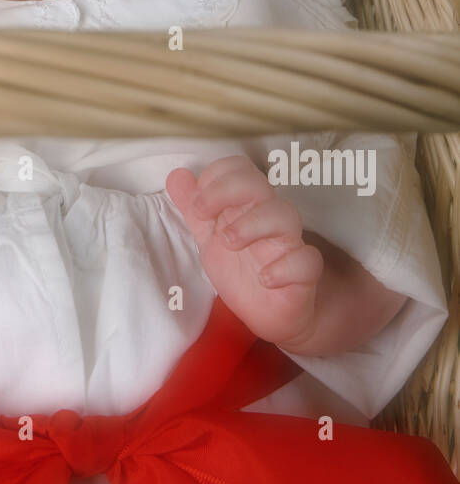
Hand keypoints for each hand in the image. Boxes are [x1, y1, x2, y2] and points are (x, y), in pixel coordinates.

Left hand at [166, 155, 323, 347]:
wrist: (266, 314)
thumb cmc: (241, 270)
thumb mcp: (209, 239)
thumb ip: (193, 209)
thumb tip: (177, 175)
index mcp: (246, 205)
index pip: (239, 169)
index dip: (215, 178)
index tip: (196, 205)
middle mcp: (269, 217)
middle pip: (258, 183)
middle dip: (228, 191)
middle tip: (206, 216)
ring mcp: (289, 242)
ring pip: (285, 214)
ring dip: (253, 224)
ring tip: (229, 242)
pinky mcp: (304, 272)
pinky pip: (307, 260)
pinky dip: (285, 267)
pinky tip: (265, 278)